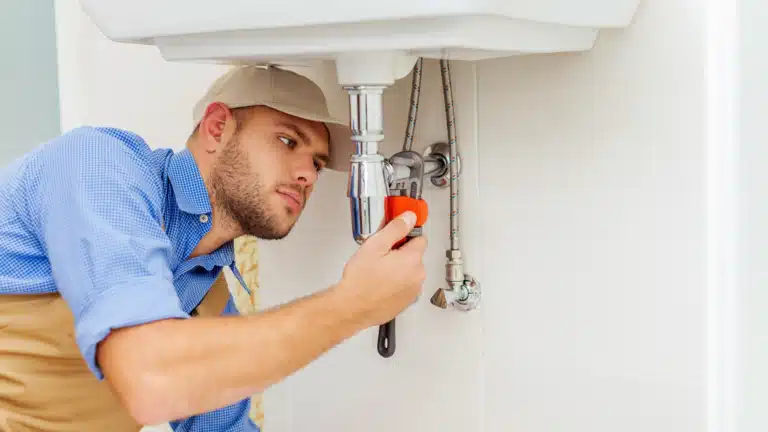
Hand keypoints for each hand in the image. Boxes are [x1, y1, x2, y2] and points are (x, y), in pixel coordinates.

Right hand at [335, 211, 427, 327]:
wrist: (352, 308)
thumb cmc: (360, 280)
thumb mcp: (375, 245)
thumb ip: (396, 229)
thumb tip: (409, 218)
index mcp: (412, 260)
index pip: (420, 238)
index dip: (405, 235)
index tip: (395, 237)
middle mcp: (418, 276)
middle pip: (415, 255)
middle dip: (401, 253)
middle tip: (380, 256)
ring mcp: (413, 291)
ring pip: (410, 271)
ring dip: (399, 269)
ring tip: (378, 272)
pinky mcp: (406, 302)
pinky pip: (405, 286)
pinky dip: (396, 284)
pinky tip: (380, 284)